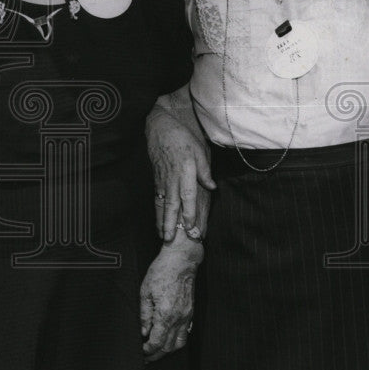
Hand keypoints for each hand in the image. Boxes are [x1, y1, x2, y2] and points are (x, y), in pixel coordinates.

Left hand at [140, 241, 201, 361]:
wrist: (181, 261)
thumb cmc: (161, 272)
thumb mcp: (145, 291)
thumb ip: (144, 314)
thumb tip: (143, 332)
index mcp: (166, 315)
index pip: (157, 342)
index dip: (148, 350)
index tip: (141, 352)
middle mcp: (178, 319)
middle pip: (169, 347)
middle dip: (156, 354)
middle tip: (146, 357)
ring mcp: (187, 316)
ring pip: (179, 343)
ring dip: (168, 350)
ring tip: (157, 351)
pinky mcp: (190, 312)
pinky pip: (185, 333)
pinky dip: (177, 341)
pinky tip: (169, 339)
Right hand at [148, 115, 214, 240]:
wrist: (159, 128)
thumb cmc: (182, 138)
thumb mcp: (199, 150)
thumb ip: (204, 170)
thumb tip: (212, 187)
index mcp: (184, 171)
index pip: (187, 196)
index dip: (189, 213)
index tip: (191, 228)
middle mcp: (172, 179)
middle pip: (171, 205)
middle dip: (171, 223)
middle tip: (171, 241)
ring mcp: (162, 180)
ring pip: (161, 204)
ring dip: (162, 222)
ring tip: (163, 237)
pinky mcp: (157, 180)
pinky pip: (156, 199)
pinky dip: (157, 213)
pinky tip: (158, 223)